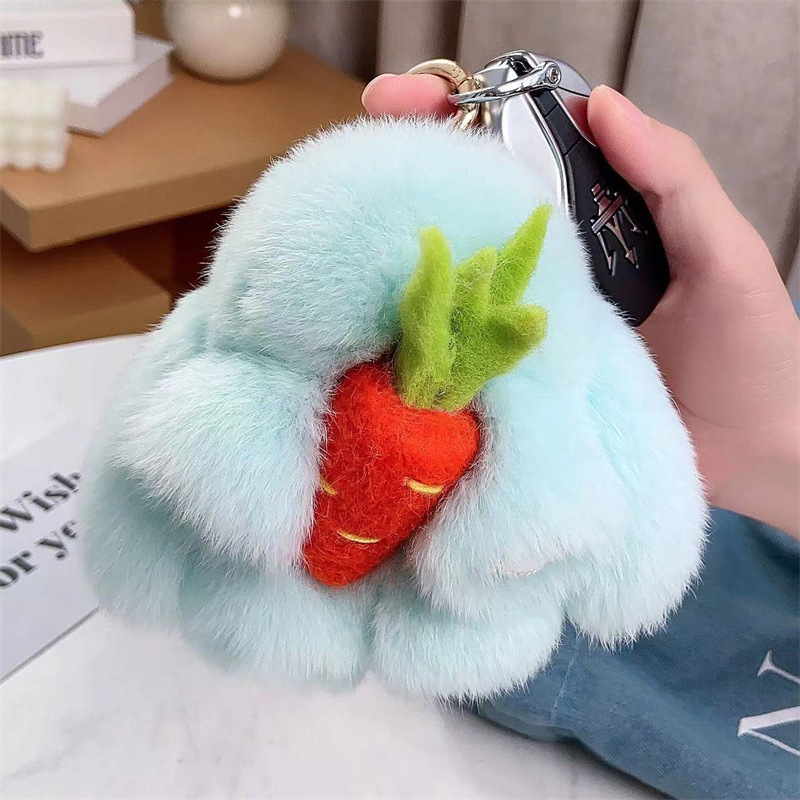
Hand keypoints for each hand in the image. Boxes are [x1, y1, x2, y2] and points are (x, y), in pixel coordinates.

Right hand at [363, 75, 799, 536]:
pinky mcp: (521, 380)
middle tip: (362, 143)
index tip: (409, 100)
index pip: (524, 154)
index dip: (466, 118)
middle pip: (477, 205)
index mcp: (598, 224)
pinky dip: (425, 328)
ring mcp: (530, 324)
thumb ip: (674, 179)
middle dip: (413, 165)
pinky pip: (468, 346)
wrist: (749, 459)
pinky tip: (381, 311)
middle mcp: (553, 267)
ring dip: (405, 245)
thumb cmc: (751, 358)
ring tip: (351, 216)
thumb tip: (601, 104)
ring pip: (463, 275)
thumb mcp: (723, 255)